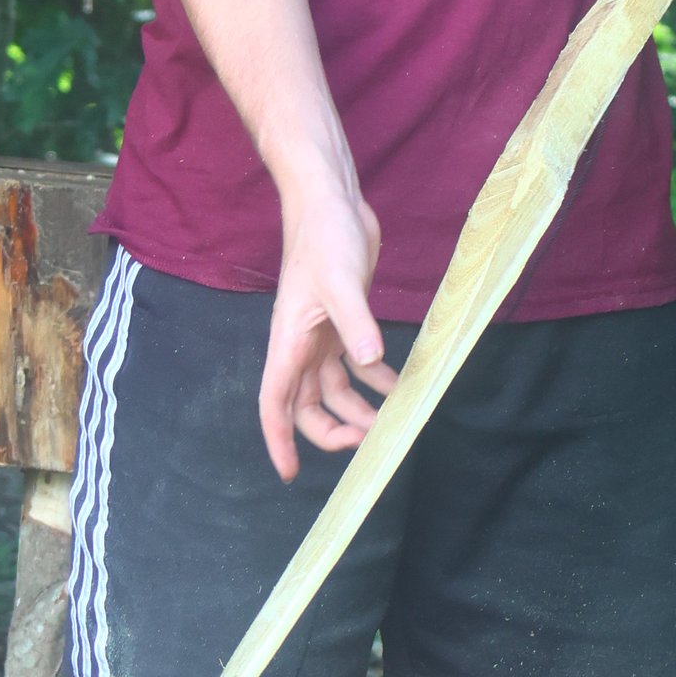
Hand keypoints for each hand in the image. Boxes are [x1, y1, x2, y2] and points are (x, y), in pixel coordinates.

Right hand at [259, 165, 390, 480]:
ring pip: (333, 390)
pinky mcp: (343, 322)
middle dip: (331, 430)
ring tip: (389, 422)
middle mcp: (301, 346)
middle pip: (305, 406)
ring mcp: (322, 335)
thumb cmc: (324, 238)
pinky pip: (356, 364)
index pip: (275, 402)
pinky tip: (399, 387)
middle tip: (367, 442)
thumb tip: (370, 363)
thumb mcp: (341, 281)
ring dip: (357, 409)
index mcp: (289, 342)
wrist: (332, 203)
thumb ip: (356, 323)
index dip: (279, 439)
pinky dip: (375, 379)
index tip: (289, 474)